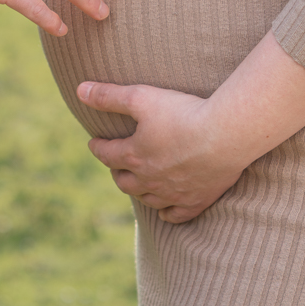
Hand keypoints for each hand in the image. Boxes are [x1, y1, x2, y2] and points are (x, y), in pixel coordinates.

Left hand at [77, 82, 243, 223]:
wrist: (225, 135)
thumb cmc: (182, 113)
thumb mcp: (141, 97)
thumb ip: (109, 96)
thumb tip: (79, 90)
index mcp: (134, 155)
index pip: (107, 154)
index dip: (97, 147)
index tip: (94, 142)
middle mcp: (149, 180)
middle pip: (124, 181)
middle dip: (116, 171)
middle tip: (115, 163)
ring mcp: (173, 193)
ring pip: (147, 199)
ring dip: (137, 191)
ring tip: (136, 183)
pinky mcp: (197, 201)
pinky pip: (176, 215)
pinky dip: (167, 213)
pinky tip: (164, 211)